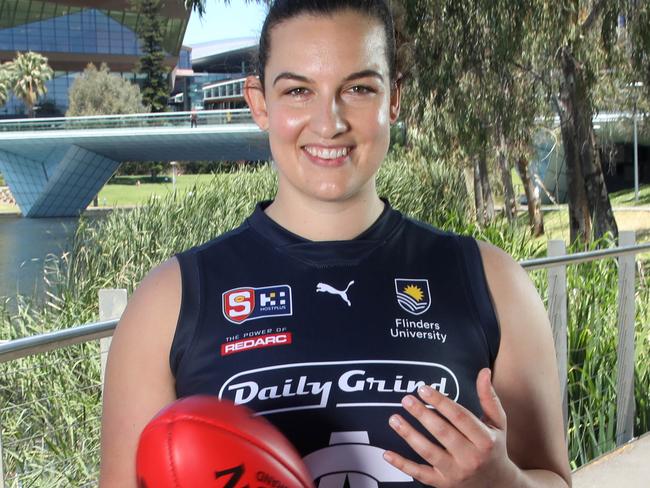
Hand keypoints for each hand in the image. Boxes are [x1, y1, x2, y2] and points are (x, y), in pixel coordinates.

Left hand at [383, 368, 518, 486]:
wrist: (498, 484)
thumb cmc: (494, 447)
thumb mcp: (497, 423)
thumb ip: (488, 397)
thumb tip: (484, 371)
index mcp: (485, 440)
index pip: (460, 417)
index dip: (440, 402)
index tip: (424, 389)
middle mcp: (471, 457)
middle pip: (443, 433)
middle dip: (422, 415)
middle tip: (406, 399)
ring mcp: (456, 472)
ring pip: (429, 452)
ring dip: (409, 435)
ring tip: (394, 419)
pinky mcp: (443, 484)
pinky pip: (420, 474)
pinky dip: (403, 465)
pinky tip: (387, 453)